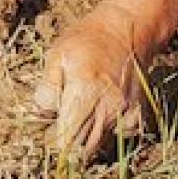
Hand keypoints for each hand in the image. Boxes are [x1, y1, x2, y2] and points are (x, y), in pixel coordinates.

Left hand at [33, 3, 147, 158]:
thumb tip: (41, 116)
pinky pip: (116, 137)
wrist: (125, 30)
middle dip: (68, 145)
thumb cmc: (85, 40)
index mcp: (85, 92)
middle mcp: (108, 108)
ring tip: (79, 113)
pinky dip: (104, 131)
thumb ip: (47, 90)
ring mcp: (125, 114)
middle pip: (83, 148)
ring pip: (99, 144)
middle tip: (60, 126)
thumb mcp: (57, 56)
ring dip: (86, 139)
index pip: (67, 138)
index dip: (54, 142)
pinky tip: (98, 112)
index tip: (47, 135)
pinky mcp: (136, 116)